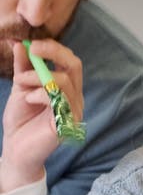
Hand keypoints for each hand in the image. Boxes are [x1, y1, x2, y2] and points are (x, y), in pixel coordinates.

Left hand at [0, 40, 82, 191]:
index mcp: (67, 89)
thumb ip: (23, 68)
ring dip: (37, 76)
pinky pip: (58, 100)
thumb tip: (19, 44)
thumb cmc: (21, 122)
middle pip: (75, 66)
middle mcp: (74, 98)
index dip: (53, 48)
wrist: (16, 151)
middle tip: (32, 49)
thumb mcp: (20, 88)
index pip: (69, 61)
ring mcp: (73, 112)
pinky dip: (40, 93)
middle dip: (53, 52)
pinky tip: (28, 98)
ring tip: (21, 83)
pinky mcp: (66, 124)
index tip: (31, 44)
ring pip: (64, 81)